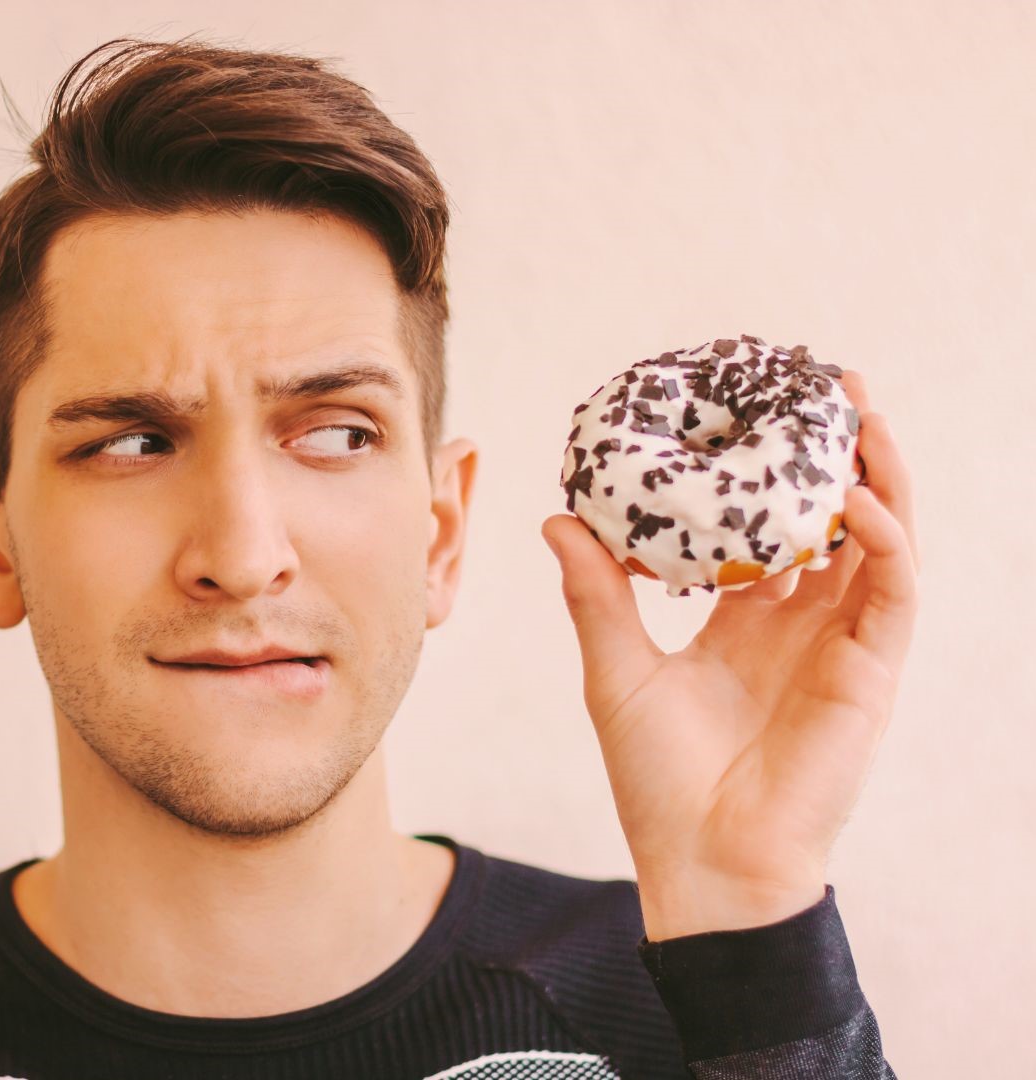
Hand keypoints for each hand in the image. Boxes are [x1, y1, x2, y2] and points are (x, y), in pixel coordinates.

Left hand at [541, 370, 918, 939]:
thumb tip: (555, 518)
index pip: (766, 532)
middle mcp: (798, 626)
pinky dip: (885, 541)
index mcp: (743, 624)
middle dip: (833, 455)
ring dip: (876, 476)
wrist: (701, 860)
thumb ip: (595, 593)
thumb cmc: (656, 777)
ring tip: (858, 411)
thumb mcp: (614, 668)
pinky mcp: (870, 674)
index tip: (750, 414)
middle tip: (824, 385)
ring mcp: (840, 647)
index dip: (765, 476)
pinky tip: (858, 500)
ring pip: (877, 542)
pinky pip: (893, 593)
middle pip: (829, 522)